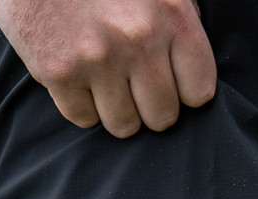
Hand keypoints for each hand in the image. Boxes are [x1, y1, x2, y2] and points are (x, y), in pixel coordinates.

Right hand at [0, 0, 216, 137]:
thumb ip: (178, 17)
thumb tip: (188, 61)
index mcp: (170, 13)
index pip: (198, 92)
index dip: (184, 92)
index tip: (171, 82)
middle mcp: (138, 39)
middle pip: (162, 117)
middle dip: (151, 107)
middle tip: (136, 86)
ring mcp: (97, 59)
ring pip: (124, 126)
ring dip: (117, 110)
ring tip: (107, 81)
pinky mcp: (59, 72)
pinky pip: (84, 119)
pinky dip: (82, 105)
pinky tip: (80, 77)